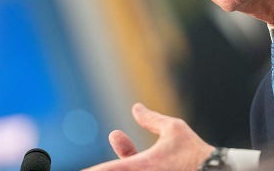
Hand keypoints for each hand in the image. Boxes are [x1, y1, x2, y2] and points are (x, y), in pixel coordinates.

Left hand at [82, 102, 213, 170]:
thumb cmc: (195, 152)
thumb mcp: (173, 129)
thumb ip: (151, 120)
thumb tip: (136, 108)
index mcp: (141, 166)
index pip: (105, 170)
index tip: (78, 170)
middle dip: (106, 167)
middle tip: (100, 157)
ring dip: (121, 166)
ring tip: (129, 144)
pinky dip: (134, 168)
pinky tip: (134, 161)